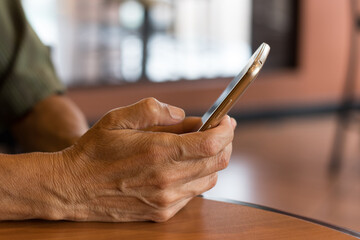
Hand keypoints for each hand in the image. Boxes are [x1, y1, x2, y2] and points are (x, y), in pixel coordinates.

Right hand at [55, 98, 235, 221]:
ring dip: (211, 160)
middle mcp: (167, 179)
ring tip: (198, 147)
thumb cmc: (94, 151)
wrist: (72, 188)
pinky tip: (181, 167)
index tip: (227, 120)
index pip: (210, 143)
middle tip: (217, 130)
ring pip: (209, 179)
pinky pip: (194, 194)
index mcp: (158, 151)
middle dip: (224, 142)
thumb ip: (154, 110)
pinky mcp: (162, 212)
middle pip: (217, 161)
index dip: (225, 130)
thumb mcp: (118, 118)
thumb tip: (184, 116)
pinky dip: (196, 177)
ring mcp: (166, 199)